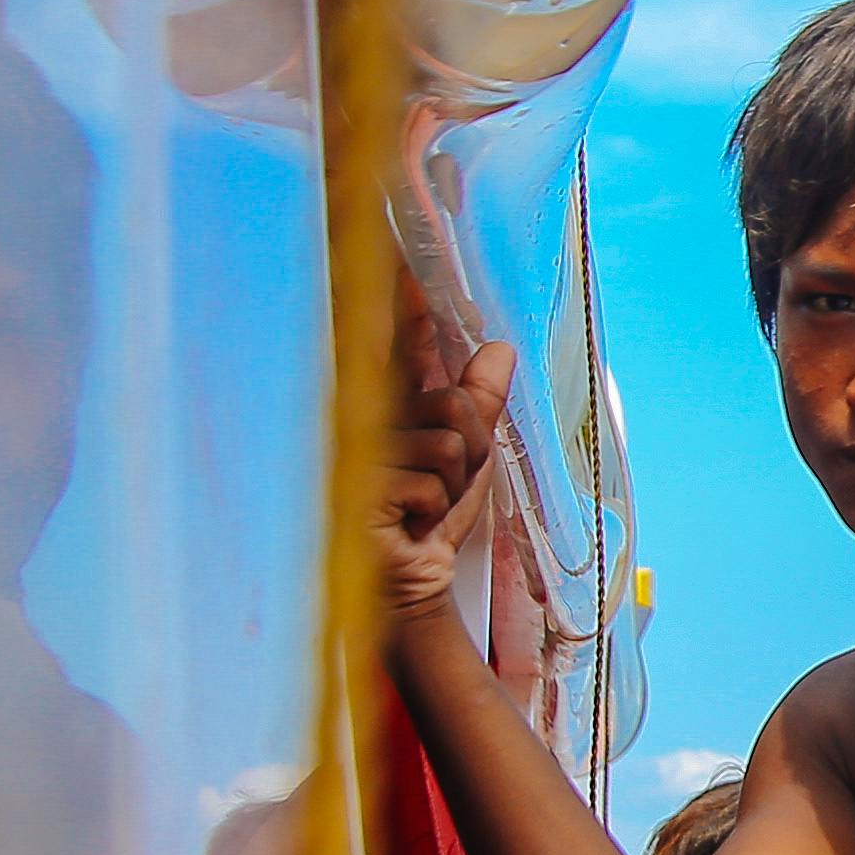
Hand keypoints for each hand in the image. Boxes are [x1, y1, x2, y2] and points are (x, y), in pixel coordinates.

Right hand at [370, 328, 516, 630]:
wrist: (409, 586)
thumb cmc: (427, 519)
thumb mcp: (466, 457)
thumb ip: (479, 403)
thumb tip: (500, 349)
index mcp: (384, 406)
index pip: (399, 349)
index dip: (407, 309)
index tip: (408, 267)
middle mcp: (363, 421)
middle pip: (450, 404)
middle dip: (470, 447)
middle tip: (446, 482)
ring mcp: (354, 453)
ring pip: (447, 445)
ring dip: (453, 486)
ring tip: (424, 507)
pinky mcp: (356, 488)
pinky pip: (430, 482)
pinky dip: (435, 510)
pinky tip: (408, 525)